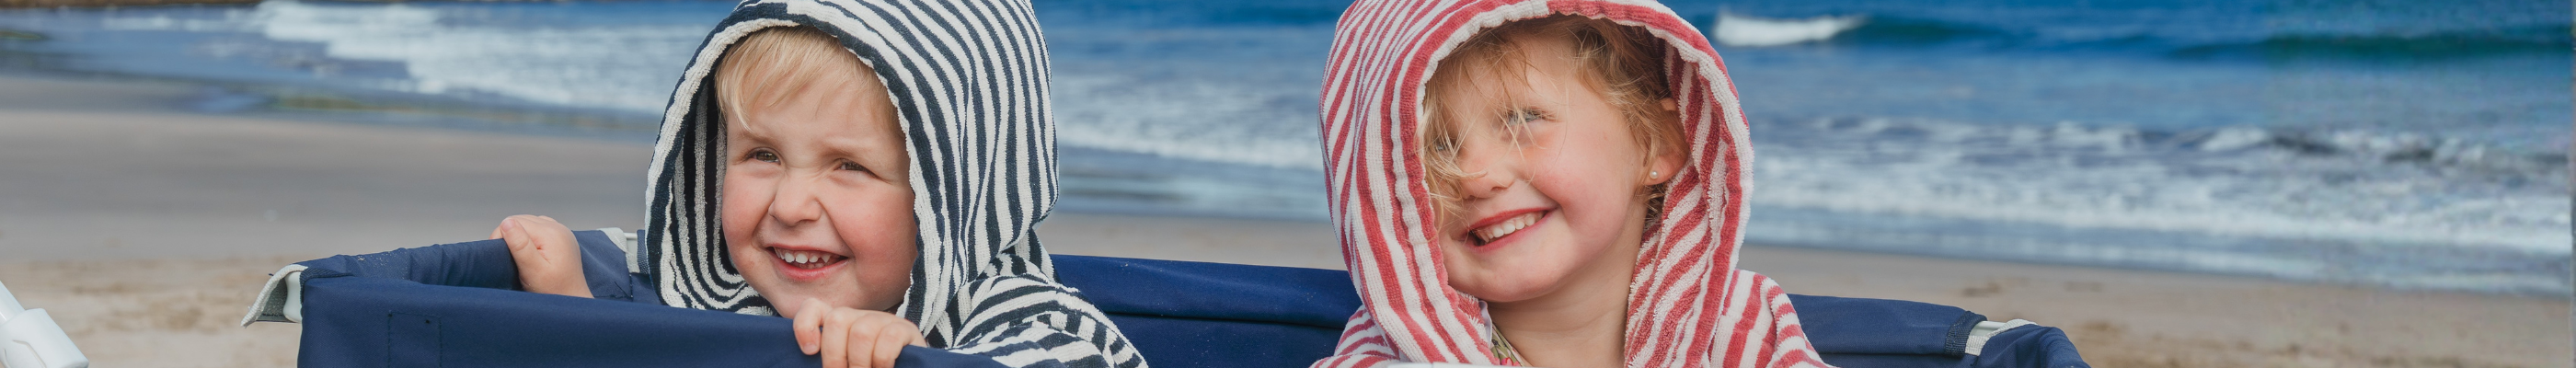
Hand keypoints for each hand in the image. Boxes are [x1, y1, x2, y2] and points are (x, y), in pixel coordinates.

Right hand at [492, 215, 590, 297]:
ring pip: (529, 223)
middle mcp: (558, 228)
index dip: (501, 236)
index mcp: (551, 234)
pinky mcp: (561, 238)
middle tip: (507, 258)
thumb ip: (520, 245)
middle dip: (509, 236)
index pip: (515, 221)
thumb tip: (507, 222)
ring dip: (520, 236)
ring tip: (519, 256)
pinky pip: (539, 229)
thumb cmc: (554, 290)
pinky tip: (530, 252)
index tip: (499, 255)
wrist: (573, 300)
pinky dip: (530, 237)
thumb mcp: (532, 270)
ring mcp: (562, 232)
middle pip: (522, 220)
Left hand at [794, 298, 926, 367]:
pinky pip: (888, 338)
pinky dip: (882, 360)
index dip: (805, 325)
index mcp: (840, 325)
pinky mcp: (906, 329)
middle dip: (834, 355)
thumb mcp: (846, 364)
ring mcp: (883, 321)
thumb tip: (813, 357)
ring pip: (861, 331)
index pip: (814, 308)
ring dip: (859, 363)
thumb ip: (832, 361)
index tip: (810, 352)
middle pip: (837, 319)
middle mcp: (860, 317)